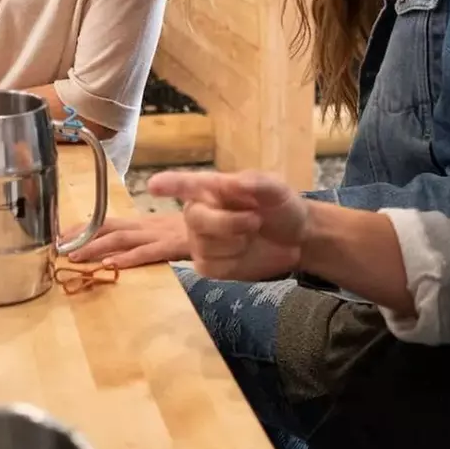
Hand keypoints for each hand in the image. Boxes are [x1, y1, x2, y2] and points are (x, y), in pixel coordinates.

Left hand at [67, 213, 189, 267]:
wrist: (229, 221)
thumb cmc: (198, 230)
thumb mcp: (166, 232)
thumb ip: (146, 237)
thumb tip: (121, 249)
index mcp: (143, 222)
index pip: (106, 221)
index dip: (82, 228)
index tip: (59, 236)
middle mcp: (146, 225)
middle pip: (107, 228)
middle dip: (81, 238)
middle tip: (57, 248)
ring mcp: (158, 235)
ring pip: (122, 239)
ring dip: (96, 248)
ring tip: (75, 256)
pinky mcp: (172, 246)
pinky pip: (148, 253)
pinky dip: (128, 259)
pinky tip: (112, 266)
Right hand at [147, 170, 310, 281]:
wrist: (296, 240)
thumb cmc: (280, 207)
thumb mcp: (276, 189)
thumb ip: (258, 183)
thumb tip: (236, 182)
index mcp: (211, 188)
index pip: (185, 184)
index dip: (169, 184)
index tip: (153, 185)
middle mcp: (199, 212)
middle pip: (194, 218)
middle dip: (226, 223)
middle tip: (255, 220)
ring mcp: (200, 240)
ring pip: (203, 245)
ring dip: (235, 243)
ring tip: (252, 235)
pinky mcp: (207, 264)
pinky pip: (208, 266)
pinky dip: (232, 262)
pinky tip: (243, 254)